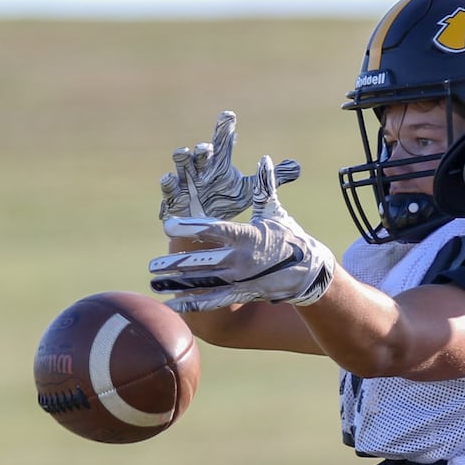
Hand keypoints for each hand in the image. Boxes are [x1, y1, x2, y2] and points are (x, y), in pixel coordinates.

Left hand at [149, 156, 335, 310]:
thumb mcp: (276, 213)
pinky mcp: (243, 294)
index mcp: (248, 236)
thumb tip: (265, 159)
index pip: (215, 231)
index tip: (169, 225)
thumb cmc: (289, 238)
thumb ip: (265, 187)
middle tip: (154, 265)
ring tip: (156, 283)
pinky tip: (174, 304)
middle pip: (203, 262)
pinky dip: (194, 304)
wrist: (310, 272)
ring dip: (178, 284)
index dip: (191, 228)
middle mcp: (242, 260)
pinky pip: (214, 300)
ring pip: (205, 283)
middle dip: (176, 264)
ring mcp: (241, 280)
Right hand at [157, 110, 301, 220]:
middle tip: (208, 148)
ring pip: (181, 162)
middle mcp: (201, 167)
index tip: (229, 116)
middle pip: (202, 152)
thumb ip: (272, 179)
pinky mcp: (173, 197)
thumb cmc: (225, 200)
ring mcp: (185, 179)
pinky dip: (168, 182)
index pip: (223, 141)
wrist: (207, 223)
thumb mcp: (249, 189)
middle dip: (204, 149)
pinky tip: (169, 179)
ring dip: (182, 157)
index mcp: (218, 162)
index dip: (225, 128)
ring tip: (185, 153)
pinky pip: (168, 187)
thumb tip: (298, 167)